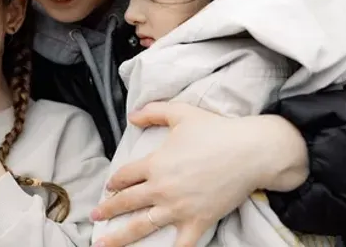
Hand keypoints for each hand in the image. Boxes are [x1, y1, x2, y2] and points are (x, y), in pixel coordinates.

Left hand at [91, 103, 308, 246]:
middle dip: (108, 210)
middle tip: (95, 216)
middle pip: (127, 202)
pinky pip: (181, 244)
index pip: (125, 176)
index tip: (110, 187)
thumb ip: (153, 112)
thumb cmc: (216, 130)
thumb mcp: (181, 113)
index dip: (114, 182)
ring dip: (120, 237)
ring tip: (103, 244)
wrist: (250, 151)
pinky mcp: (198, 221)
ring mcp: (179, 208)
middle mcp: (162, 188)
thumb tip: (132, 116)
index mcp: (155, 164)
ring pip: (143, 227)